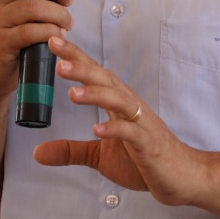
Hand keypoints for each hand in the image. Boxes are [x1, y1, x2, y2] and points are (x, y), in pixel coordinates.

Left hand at [32, 36, 212, 206]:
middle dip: (81, 65)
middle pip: (104, 79)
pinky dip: (115, 130)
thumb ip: (71, 150)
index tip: (54, 41)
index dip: (75, 57)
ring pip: (118, 100)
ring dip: (95, 94)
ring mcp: (141, 124)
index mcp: (118, 103)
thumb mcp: (100, 156)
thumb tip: (36, 153)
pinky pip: (132, 132)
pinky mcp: (149, 144)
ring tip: (72, 92)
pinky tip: (97, 130)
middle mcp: (130, 106)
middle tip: (57, 52)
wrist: (183, 177)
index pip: (94, 75)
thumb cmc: (144, 160)